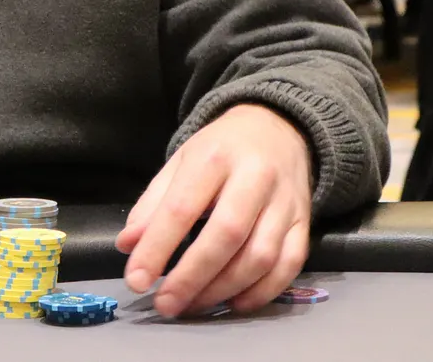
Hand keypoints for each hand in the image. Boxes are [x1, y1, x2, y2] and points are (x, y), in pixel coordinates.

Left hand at [116, 104, 311, 316]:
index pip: (181, 208)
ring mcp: (285, 201)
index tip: (137, 281)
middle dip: (192, 277)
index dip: (156, 248)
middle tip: (166, 305)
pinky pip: (289, 264)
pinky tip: (234, 303)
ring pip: (260, 255)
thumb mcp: (179, 163)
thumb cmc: (220, 150)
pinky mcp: (305, 221)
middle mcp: (254, 177)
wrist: (277, 128)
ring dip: (224, 289)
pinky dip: (262, 292)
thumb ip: (152, 204)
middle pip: (226, 234)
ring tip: (193, 305)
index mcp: (213, 157)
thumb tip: (127, 247)